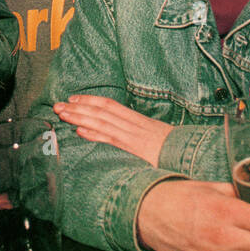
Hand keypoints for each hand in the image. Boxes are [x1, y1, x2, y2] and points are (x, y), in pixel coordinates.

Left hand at [52, 95, 172, 167]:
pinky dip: (95, 134)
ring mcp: (132, 135)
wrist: (193, 151)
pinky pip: (111, 139)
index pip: (109, 105)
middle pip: (100, 111)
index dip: (90, 100)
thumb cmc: (177, 147)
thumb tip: (128, 135)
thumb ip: (141, 135)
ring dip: (79, 117)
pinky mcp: (134, 147)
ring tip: (61, 114)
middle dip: (77, 107)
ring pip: (101, 122)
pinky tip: (80, 131)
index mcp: (137, 119)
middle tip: (57, 105)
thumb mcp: (157, 137)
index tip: (73, 98)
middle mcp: (132, 123)